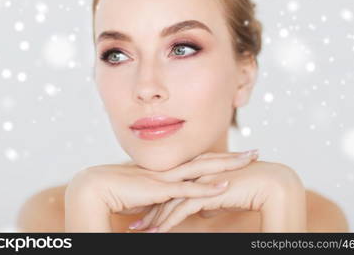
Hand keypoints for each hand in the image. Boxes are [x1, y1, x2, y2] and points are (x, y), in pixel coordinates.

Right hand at [65, 149, 258, 224]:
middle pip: (209, 159)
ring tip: (248, 161)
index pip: (202, 160)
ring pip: (203, 168)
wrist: (98, 187)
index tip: (240, 155)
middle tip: (255, 152)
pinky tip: (224, 187)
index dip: (222, 157)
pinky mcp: (159, 189)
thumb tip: (173, 199)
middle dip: (233, 157)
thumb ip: (163, 195)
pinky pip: (187, 189)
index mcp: (171, 169)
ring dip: (227, 165)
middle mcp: (172, 169)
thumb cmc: (121, 191)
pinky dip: (206, 188)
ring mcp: (167, 177)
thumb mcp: (149, 192)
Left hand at [131, 159, 305, 231]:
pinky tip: (159, 232)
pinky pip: (183, 209)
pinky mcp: (207, 191)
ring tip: (140, 231)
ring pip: (171, 201)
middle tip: (134, 223)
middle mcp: (197, 174)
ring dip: (155, 218)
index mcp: (200, 173)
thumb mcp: (226, 198)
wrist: (272, 184)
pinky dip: (169, 222)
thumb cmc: (252, 190)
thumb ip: (212, 202)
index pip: (174, 188)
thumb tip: (203, 211)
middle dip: (149, 209)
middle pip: (167, 193)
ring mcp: (201, 181)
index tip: (146, 214)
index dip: (160, 202)